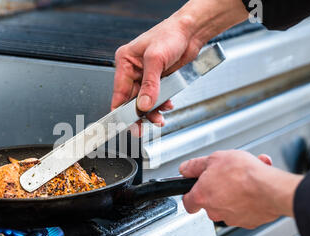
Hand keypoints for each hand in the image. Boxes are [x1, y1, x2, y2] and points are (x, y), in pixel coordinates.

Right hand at [111, 0, 248, 134]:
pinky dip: (161, 105)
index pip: (118, 92)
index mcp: (125, 62)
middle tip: (139, 129)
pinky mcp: (158, 80)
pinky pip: (156, 98)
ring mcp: (146, 76)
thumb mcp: (156, 60)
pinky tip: (167, 106)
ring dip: (152, 112)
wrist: (191, 32)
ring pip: (144, 102)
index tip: (124, 123)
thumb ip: (149, 84)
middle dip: (138, 115)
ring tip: (159, 120)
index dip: (121, 110)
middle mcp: (133, 70)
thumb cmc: (171, 35)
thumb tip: (144, 104)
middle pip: (131, 100)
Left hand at [179, 150, 303, 228]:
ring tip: (246, 177)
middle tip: (228, 175)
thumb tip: (185, 168)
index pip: (188, 202)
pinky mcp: (249, 221)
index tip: (195, 188)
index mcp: (202, 197)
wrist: (271, 188)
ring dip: (236, 191)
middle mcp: (215, 211)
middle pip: (210, 202)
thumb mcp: (215, 158)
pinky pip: (246, 209)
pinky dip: (250, 198)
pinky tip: (256, 185)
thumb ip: (196, 165)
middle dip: (219, 188)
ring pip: (230, 204)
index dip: (190, 193)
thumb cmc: (244, 174)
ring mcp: (232, 218)